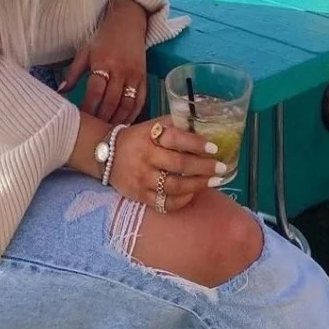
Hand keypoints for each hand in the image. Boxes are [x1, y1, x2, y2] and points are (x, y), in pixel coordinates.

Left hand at [59, 0, 147, 123]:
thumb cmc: (103, 37)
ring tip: (109, 134)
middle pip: (111, 101)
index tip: (81, 121)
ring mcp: (134, 75)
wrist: (128, 22)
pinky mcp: (144, 77)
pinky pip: (140, 101)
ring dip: (117, 120)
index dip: (88, 108)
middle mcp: (120, 70)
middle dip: (102, 119)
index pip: (95, 91)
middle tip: (94, 134)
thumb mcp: (85, 51)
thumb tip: (60, 91)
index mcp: (103, 62)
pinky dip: (133, 114)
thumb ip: (73, 72)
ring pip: (127, 104)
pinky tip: (125, 124)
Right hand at [109, 117, 226, 211]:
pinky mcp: (140, 196)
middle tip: (221, 168)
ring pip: (174, 187)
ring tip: (213, 181)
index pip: (175, 139)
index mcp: (149, 136)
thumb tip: (203, 126)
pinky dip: (182, 200)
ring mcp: (142, 179)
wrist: (107, 155)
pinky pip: (165, 203)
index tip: (214, 148)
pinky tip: (193, 193)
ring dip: (198, 185)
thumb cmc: (137, 138)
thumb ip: (174, 125)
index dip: (196, 144)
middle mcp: (145, 158)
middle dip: (204, 167)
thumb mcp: (152, 125)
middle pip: (179, 165)